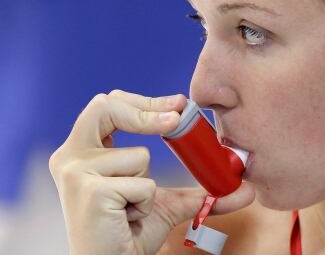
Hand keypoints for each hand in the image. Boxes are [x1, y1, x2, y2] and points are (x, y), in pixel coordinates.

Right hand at [49, 90, 255, 254]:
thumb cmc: (131, 232)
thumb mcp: (167, 202)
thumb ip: (202, 190)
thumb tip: (246, 188)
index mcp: (82, 149)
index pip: (110, 105)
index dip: (144, 101)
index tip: (179, 105)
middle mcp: (69, 156)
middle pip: (106, 106)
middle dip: (147, 111)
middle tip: (177, 120)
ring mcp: (75, 172)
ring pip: (140, 155)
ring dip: (149, 186)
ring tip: (132, 208)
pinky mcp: (89, 190)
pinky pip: (143, 184)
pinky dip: (146, 203)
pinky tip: (127, 218)